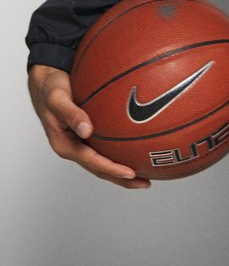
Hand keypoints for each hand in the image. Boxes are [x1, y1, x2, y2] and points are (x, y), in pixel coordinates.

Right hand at [28, 64, 150, 188]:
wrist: (45, 82)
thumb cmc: (49, 90)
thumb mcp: (57, 100)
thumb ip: (71, 114)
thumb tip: (86, 130)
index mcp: (64, 145)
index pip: (91, 161)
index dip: (111, 169)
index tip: (130, 173)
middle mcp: (74, 147)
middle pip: (100, 168)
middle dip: (121, 178)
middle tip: (145, 183)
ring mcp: (81, 143)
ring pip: (104, 161)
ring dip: (123, 170)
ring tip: (146, 175)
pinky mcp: (87, 136)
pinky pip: (105, 147)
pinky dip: (121, 152)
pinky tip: (138, 150)